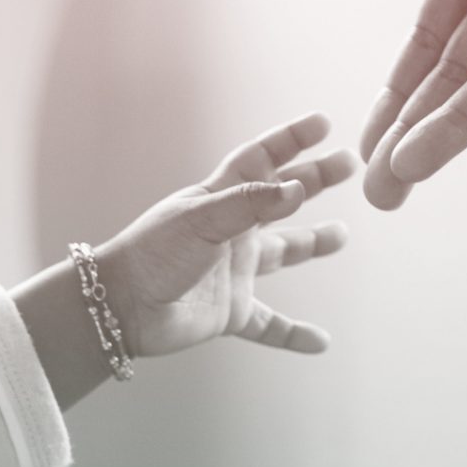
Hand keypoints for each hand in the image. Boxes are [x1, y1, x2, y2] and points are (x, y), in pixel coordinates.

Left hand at [99, 112, 353, 356]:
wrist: (119, 306)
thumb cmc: (152, 254)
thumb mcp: (201, 220)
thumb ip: (250, 204)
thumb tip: (297, 188)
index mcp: (218, 200)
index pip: (259, 161)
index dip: (289, 140)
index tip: (322, 124)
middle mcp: (230, 232)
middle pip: (280, 199)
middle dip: (313, 180)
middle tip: (348, 165)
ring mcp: (232, 272)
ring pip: (281, 255)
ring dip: (311, 245)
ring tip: (341, 235)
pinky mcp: (230, 312)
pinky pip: (270, 324)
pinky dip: (294, 334)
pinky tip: (321, 342)